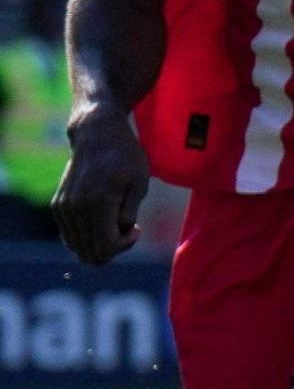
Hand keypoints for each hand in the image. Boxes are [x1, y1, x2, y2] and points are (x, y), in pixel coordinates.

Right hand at [52, 110, 147, 264]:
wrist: (96, 135)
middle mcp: (75, 207)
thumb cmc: (125, 156)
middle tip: (128, 227)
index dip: (124, 246)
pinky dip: (87, 235)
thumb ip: (129, 213)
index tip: (136, 228)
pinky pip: (70, 236)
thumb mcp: (140, 183)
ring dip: (100, 241)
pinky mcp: (57, 206)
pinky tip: (102, 220)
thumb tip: (119, 233)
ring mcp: (62, 208)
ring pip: (78, 247)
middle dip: (114, 247)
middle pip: (90, 253)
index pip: (105, 248)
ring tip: (116, 221)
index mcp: (97, 203)